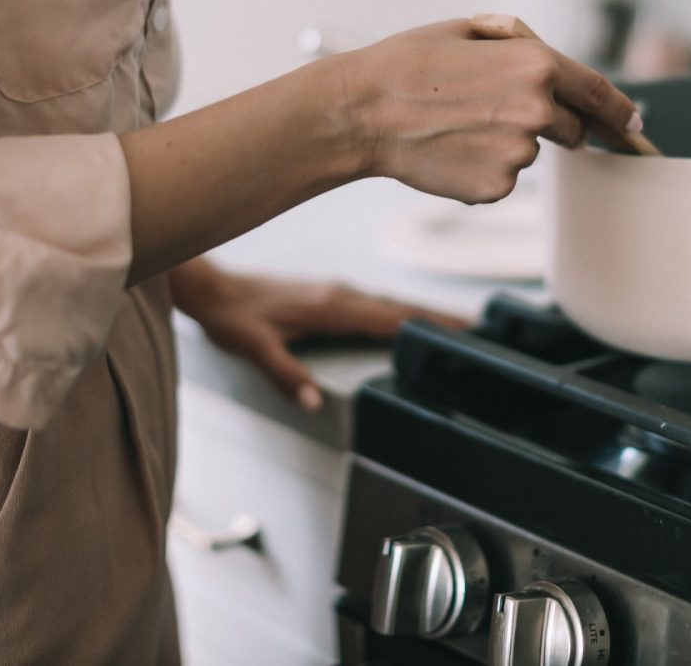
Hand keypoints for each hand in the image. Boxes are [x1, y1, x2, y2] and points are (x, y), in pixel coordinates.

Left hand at [169, 259, 466, 409]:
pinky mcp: (330, 294)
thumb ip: (285, 374)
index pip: (390, 317)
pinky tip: (409, 320)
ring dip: (424, 312)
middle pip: (401, 307)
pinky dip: (401, 311)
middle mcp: (339, 294)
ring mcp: (336, 291)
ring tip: (457, 325)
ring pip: (391, 303)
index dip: (428, 324)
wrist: (212, 288)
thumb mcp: (253, 348)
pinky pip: (376, 302)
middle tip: (478, 329)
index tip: (462, 330)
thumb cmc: (231, 316)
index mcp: (330, 306)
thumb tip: (313, 402)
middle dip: (440, 317)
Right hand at [340, 18, 640, 203]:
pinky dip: (483, 168)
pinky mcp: (496, 188)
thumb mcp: (470, 30)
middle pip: (570, 129)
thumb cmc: (410, 63)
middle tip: (495, 112)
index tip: (634, 123)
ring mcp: (518, 154)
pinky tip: (448, 149)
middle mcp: (537, 111)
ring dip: (506, 143)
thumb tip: (555, 67)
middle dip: (548, 123)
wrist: (363, 112)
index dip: (620, 110)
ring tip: (455, 125)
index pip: (598, 92)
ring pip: (530, 154)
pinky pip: (503, 178)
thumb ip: (522, 45)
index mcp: (537, 65)